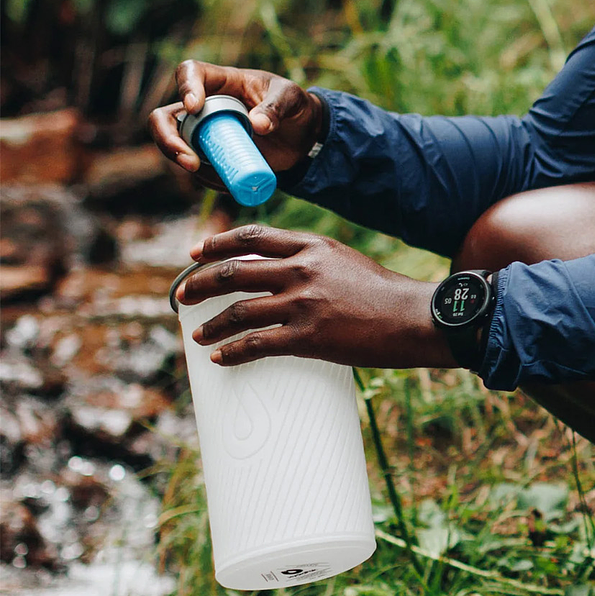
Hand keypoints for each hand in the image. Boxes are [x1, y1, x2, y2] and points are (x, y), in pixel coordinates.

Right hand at [149, 60, 323, 182]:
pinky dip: (208, 179)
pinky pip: (199, 170)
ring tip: (214, 176)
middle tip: (190, 161)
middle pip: (164, 117)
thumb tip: (257, 125)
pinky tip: (229, 184)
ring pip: (174, 146)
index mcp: (222, 81)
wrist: (303, 135)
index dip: (185, 87)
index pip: (190, 72)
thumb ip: (277, 106)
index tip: (195, 107)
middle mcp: (205, 107)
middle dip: (167, 138)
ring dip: (184, 163)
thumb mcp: (292, 99)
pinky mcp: (213, 156)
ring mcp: (204, 133)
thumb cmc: (294, 106)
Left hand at [172, 224, 454, 368]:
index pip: (252, 237)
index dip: (217, 244)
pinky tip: (220, 358)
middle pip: (233, 272)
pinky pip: (256, 344)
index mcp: (312, 246)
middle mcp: (302, 269)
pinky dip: (232, 352)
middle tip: (182, 294)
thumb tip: (280, 271)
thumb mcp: (345, 260)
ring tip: (198, 334)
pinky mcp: (307, 337)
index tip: (195, 252)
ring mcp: (303, 303)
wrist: (412, 317)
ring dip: (211, 324)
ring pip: (238, 310)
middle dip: (198, 283)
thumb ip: (312, 261)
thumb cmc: (383, 292)